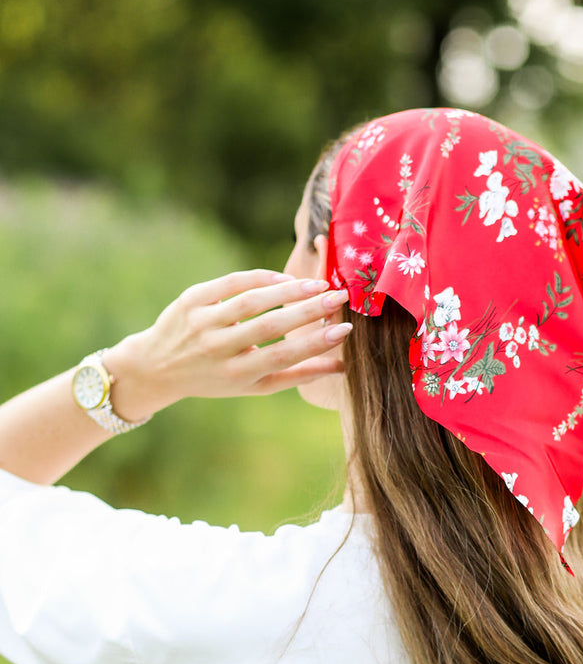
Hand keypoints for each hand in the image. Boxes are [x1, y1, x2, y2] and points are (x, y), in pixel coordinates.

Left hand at [105, 270, 350, 421]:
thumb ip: (297, 375)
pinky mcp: (191, 300)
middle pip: (269, 326)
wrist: (157, 367)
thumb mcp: (254, 385)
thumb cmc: (216, 378)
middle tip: (339, 297)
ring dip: (288, 290)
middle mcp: (217, 350)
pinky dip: (260, 278)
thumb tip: (342, 367)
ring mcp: (202, 323)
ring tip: (318, 285)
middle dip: (308, 310)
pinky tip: (284, 278)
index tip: (344, 329)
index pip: (282, 356)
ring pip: (250, 301)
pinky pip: (230, 283)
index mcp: (236, 375)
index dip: (315, 343)